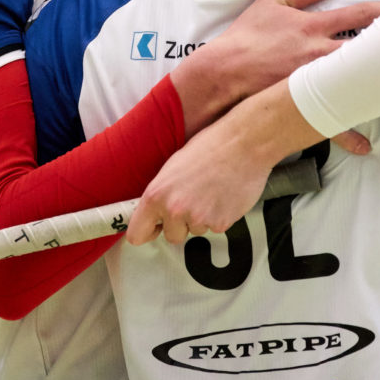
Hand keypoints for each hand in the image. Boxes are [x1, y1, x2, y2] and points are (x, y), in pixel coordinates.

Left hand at [126, 125, 272, 245]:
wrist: (243, 143)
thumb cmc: (208, 147)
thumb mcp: (172, 167)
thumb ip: (161, 194)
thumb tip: (155, 214)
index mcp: (156, 195)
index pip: (137, 234)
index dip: (146, 231)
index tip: (154, 227)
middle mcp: (174, 210)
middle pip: (171, 236)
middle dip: (180, 224)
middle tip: (192, 200)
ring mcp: (198, 219)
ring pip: (195, 231)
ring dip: (201, 218)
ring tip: (211, 191)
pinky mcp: (221, 223)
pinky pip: (215, 227)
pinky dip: (219, 216)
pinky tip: (223, 195)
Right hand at [173, 0, 379, 131]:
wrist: (224, 72)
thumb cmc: (245, 36)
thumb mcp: (271, 2)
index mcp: (314, 26)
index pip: (358, 14)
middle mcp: (321, 53)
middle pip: (367, 48)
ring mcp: (316, 81)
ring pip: (356, 83)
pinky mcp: (305, 103)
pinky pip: (330, 120)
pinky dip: (349, 135)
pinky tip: (366, 146)